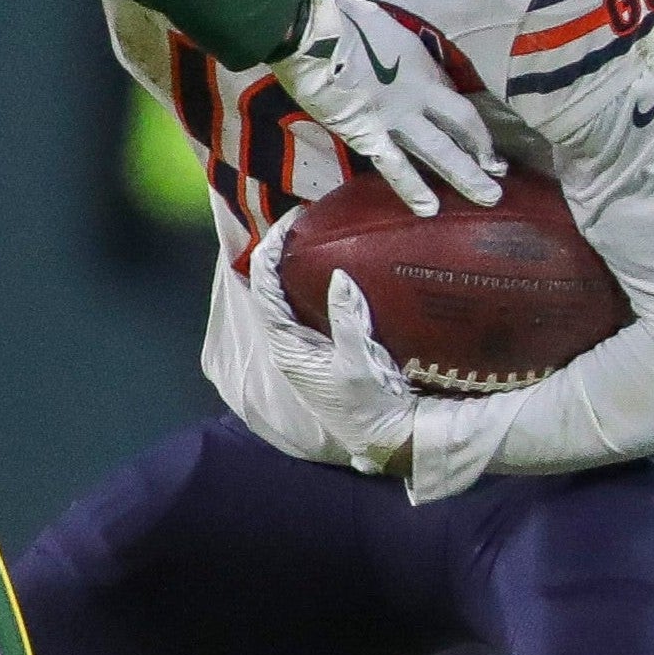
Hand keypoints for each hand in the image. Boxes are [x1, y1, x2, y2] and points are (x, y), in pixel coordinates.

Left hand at [249, 214, 415, 476]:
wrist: (388, 437)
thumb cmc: (369, 406)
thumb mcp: (359, 365)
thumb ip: (347, 321)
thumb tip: (339, 276)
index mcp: (286, 345)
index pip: (264, 287)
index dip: (270, 250)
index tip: (291, 220)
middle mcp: (290, 340)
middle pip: (274, 285)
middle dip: (285, 249)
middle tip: (309, 216)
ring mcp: (308, 342)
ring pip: (293, 292)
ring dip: (301, 261)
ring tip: (321, 228)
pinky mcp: (328, 343)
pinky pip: (315, 303)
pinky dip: (321, 278)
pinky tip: (341, 260)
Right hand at [270, 0, 502, 215]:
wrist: (314, 32)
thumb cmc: (343, 20)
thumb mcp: (385, 28)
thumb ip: (397, 51)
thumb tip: (393, 56)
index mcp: (423, 64)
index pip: (454, 98)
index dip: (468, 121)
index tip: (476, 136)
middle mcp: (420, 93)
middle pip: (462, 125)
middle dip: (483, 150)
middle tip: (501, 173)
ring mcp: (397, 117)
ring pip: (440, 150)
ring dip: (466, 174)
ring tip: (489, 197)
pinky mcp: (369, 134)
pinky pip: (395, 165)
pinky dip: (413, 188)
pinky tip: (430, 209)